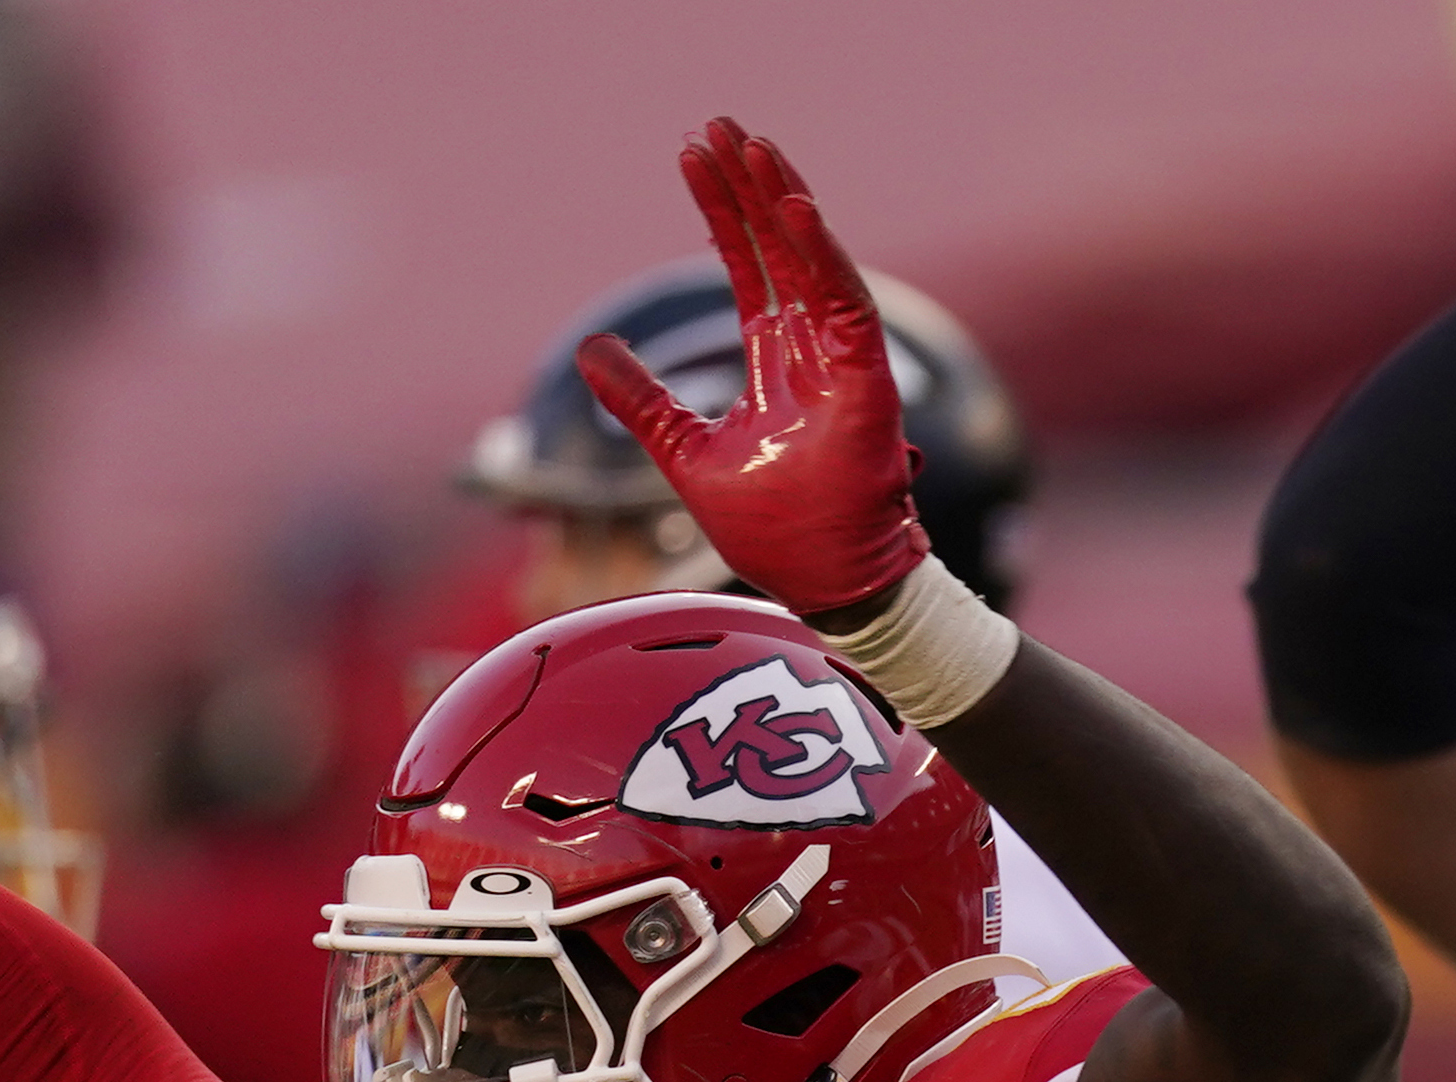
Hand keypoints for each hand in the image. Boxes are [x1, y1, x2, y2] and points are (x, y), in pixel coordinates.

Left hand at [579, 120, 925, 619]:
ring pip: (812, 260)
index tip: (693, 154)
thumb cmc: (772, 528)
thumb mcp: (682, 453)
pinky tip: (792, 207)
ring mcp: (842, 361)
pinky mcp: (866, 381)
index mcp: (774, 360)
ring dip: (782, 199)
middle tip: (720, 123)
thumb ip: (643, 401)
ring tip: (752, 144)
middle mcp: (810, 350)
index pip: (746, 264)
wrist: (822, 584)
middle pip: (777, 247)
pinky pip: (845, 302)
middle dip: (748, 184)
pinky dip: (821, 254)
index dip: (720, 210)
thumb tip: (588, 351)